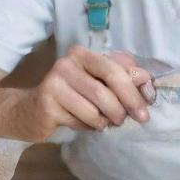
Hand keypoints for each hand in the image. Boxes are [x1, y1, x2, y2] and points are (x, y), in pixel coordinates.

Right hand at [11, 46, 153, 141]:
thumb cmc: (71, 98)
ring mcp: (55, 82)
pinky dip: (89, 126)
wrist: (30, 112)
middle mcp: (68, 63)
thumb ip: (121, 79)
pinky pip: (82, 119)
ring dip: (107, 119)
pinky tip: (83, 123)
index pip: (117, 67)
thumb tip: (147, 82)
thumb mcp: (96, 84)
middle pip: (108, 85)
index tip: (148, 104)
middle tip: (137, 119)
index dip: (136, 87)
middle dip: (128, 104)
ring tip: (105, 122)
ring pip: (96, 106)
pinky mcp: (48, 103)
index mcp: (83, 54)